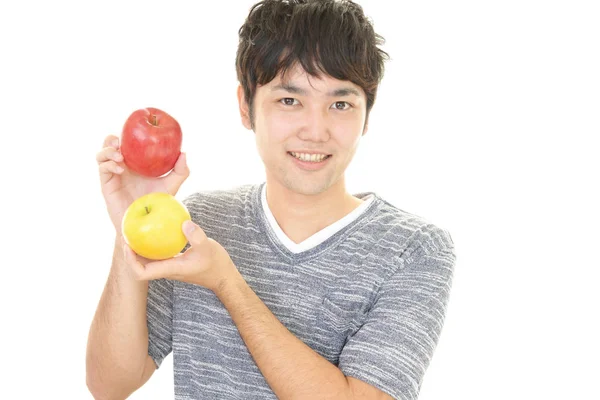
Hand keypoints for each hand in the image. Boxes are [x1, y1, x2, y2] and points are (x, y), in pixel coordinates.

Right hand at [96, 134, 189, 232]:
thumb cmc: (157, 203)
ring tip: (119, 156)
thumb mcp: (172, 185)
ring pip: (101, 155)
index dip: (127, 134)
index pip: (127, 142)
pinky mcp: (107, 185)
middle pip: (109, 144)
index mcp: (135, 162)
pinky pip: (103, 169)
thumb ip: (180, 171)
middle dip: (111, 139)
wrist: (146, 223)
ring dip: (107, 151)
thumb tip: (184, 153)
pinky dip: (109, 165)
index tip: (136, 131)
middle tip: (120, 141)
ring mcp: (113, 174)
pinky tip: (120, 169)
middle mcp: (122, 165)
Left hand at [122, 220, 239, 292]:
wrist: (222, 276)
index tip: (128, 245)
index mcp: (170, 269)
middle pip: (139, 266)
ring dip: (139, 247)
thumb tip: (184, 222)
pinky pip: (157, 253)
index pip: (141, 273)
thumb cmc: (216, 264)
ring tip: (136, 229)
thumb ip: (196, 236)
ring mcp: (170, 266)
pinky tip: (154, 229)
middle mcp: (166, 269)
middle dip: (129, 252)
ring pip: (147, 260)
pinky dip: (151, 244)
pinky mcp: (174, 261)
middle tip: (126, 232)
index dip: (130, 261)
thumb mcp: (208, 247)